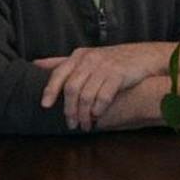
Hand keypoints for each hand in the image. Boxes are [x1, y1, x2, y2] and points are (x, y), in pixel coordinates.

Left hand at [36, 42, 166, 129]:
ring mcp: (104, 66)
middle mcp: (89, 59)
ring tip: (85, 125)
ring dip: (84, 114)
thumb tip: (35, 64)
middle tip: (71, 123)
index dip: (50, 90)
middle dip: (69, 109)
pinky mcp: (118, 74)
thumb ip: (62, 62)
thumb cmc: (112, 60)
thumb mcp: (86, 57)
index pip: (59, 73)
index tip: (44, 106)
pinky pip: (103, 96)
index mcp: (79, 55)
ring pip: (87, 95)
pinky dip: (99, 109)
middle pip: (72, 88)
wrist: (144, 56)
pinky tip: (98, 116)